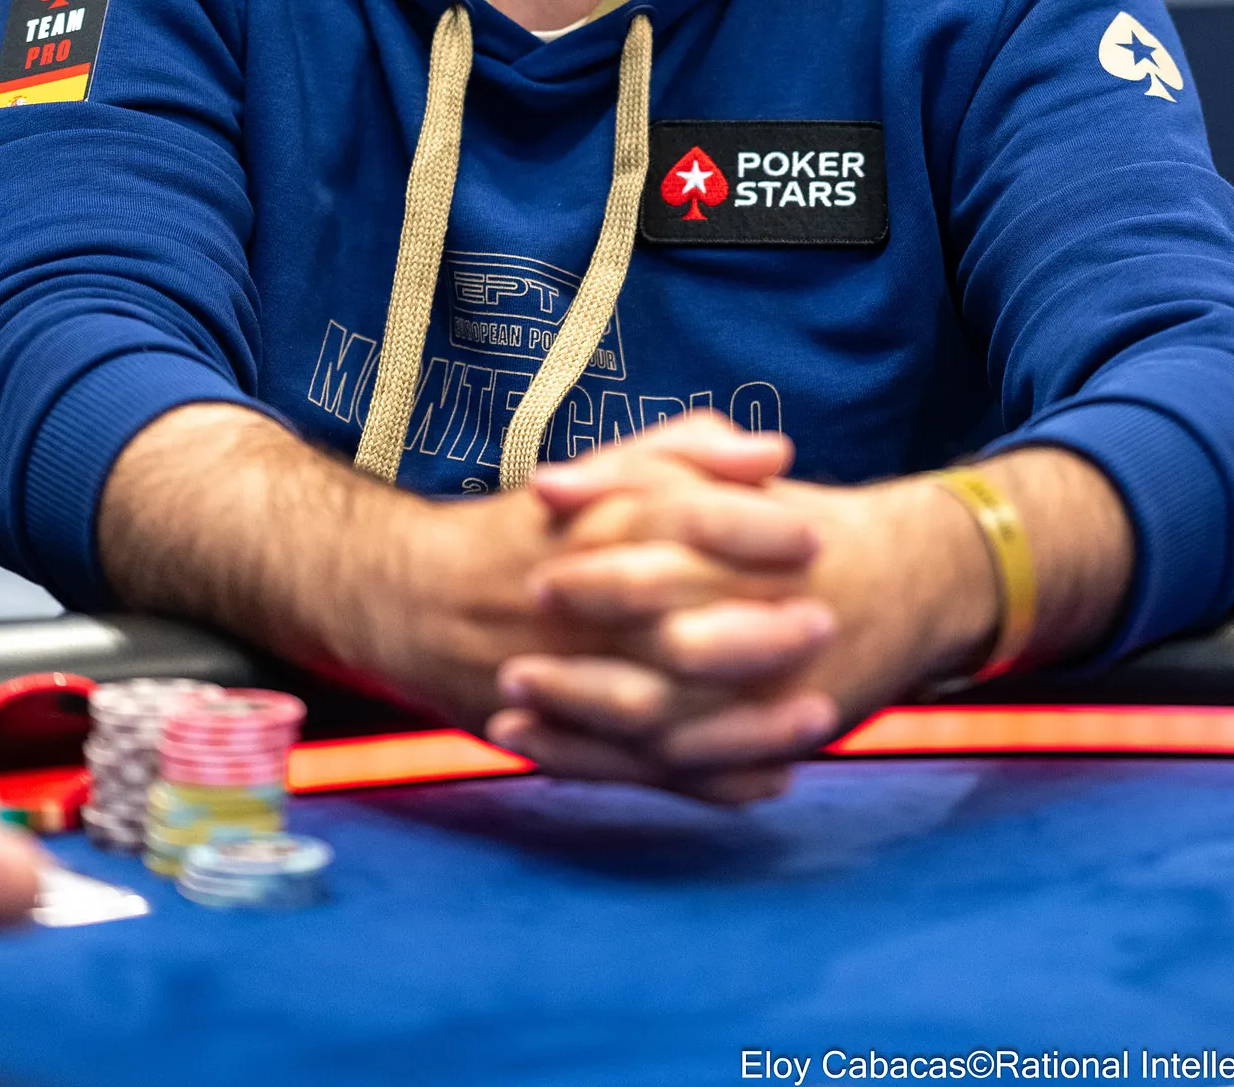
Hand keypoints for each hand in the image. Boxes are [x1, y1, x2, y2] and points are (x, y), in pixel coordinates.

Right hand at [98, 407, 832, 763]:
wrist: (404, 599)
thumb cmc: (527, 526)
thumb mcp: (600, 475)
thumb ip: (683, 451)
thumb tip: (777, 451)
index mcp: (582, 528)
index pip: (672, 519)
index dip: (745, 527)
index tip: (815, 530)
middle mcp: (573, 603)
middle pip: (668, 613)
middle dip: (751, 625)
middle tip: (829, 624)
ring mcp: (566, 677)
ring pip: (657, 704)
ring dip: (741, 716)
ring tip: (821, 718)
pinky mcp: (562, 735)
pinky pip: (637, 767)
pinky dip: (702, 779)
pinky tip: (768, 782)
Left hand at [492, 448, 1135, 799]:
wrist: (920, 582)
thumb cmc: (809, 528)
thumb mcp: (740, 483)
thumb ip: (652, 469)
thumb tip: (548, 484)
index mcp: (746, 544)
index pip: (662, 544)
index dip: (595, 556)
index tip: (531, 560)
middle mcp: (758, 617)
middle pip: (655, 642)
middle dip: (579, 655)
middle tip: (508, 657)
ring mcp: (767, 686)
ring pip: (664, 718)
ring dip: (583, 719)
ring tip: (511, 715)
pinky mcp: (774, 737)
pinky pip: (687, 769)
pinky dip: (621, 768)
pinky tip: (557, 761)